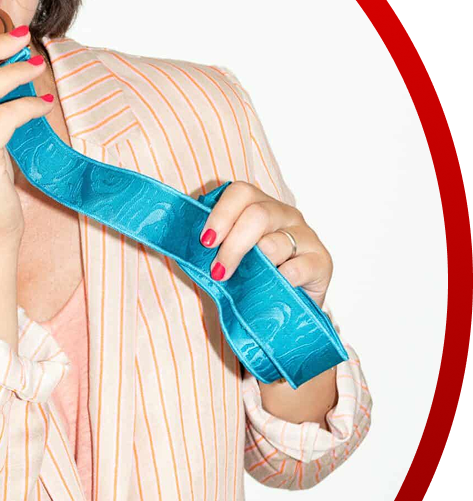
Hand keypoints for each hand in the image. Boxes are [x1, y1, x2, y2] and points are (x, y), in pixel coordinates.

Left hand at [198, 181, 332, 309]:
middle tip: (218, 271)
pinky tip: (271, 289)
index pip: (240, 192)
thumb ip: (210, 244)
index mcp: (259, 206)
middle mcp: (284, 215)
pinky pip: (297, 268)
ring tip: (244, 285)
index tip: (205, 242)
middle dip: (232, 246)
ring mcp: (306, 236)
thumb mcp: (227, 256)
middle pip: (257, 215)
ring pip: (275, 243)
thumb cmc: (250, 277)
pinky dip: (279, 280)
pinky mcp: (321, 261)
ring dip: (254, 267)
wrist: (284, 307)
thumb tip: (178, 239)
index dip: (220, 215)